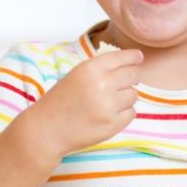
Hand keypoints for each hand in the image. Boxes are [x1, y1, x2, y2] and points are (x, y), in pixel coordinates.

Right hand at [27, 49, 142, 156]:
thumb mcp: (77, 75)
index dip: (133, 57)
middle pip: (133, 75)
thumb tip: (132, 63)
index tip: (139, 57)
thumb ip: (101, 68)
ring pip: (134, 94)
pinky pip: (131, 113)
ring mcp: (109, 106)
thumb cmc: (61, 101)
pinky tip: (108, 114)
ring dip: (126, 97)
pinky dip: (123, 113)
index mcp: (90, 68)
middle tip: (122, 83)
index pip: (123, 58)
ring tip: (108, 102)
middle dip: (131, 77)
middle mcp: (102, 84)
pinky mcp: (113, 124)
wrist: (47, 129)